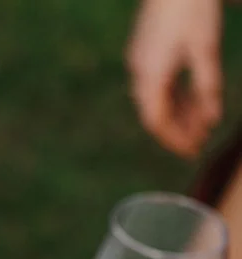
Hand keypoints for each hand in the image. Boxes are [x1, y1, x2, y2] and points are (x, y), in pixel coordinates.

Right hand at [126, 0, 222, 157]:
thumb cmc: (192, 8)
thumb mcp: (206, 50)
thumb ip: (208, 88)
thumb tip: (212, 121)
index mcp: (150, 76)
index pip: (157, 122)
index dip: (175, 140)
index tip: (192, 151)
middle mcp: (139, 71)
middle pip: (156, 113)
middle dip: (178, 129)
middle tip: (199, 141)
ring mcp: (140, 59)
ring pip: (158, 97)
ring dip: (178, 111)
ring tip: (200, 121)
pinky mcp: (146, 48)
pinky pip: (157, 82)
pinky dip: (174, 94)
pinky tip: (189, 97)